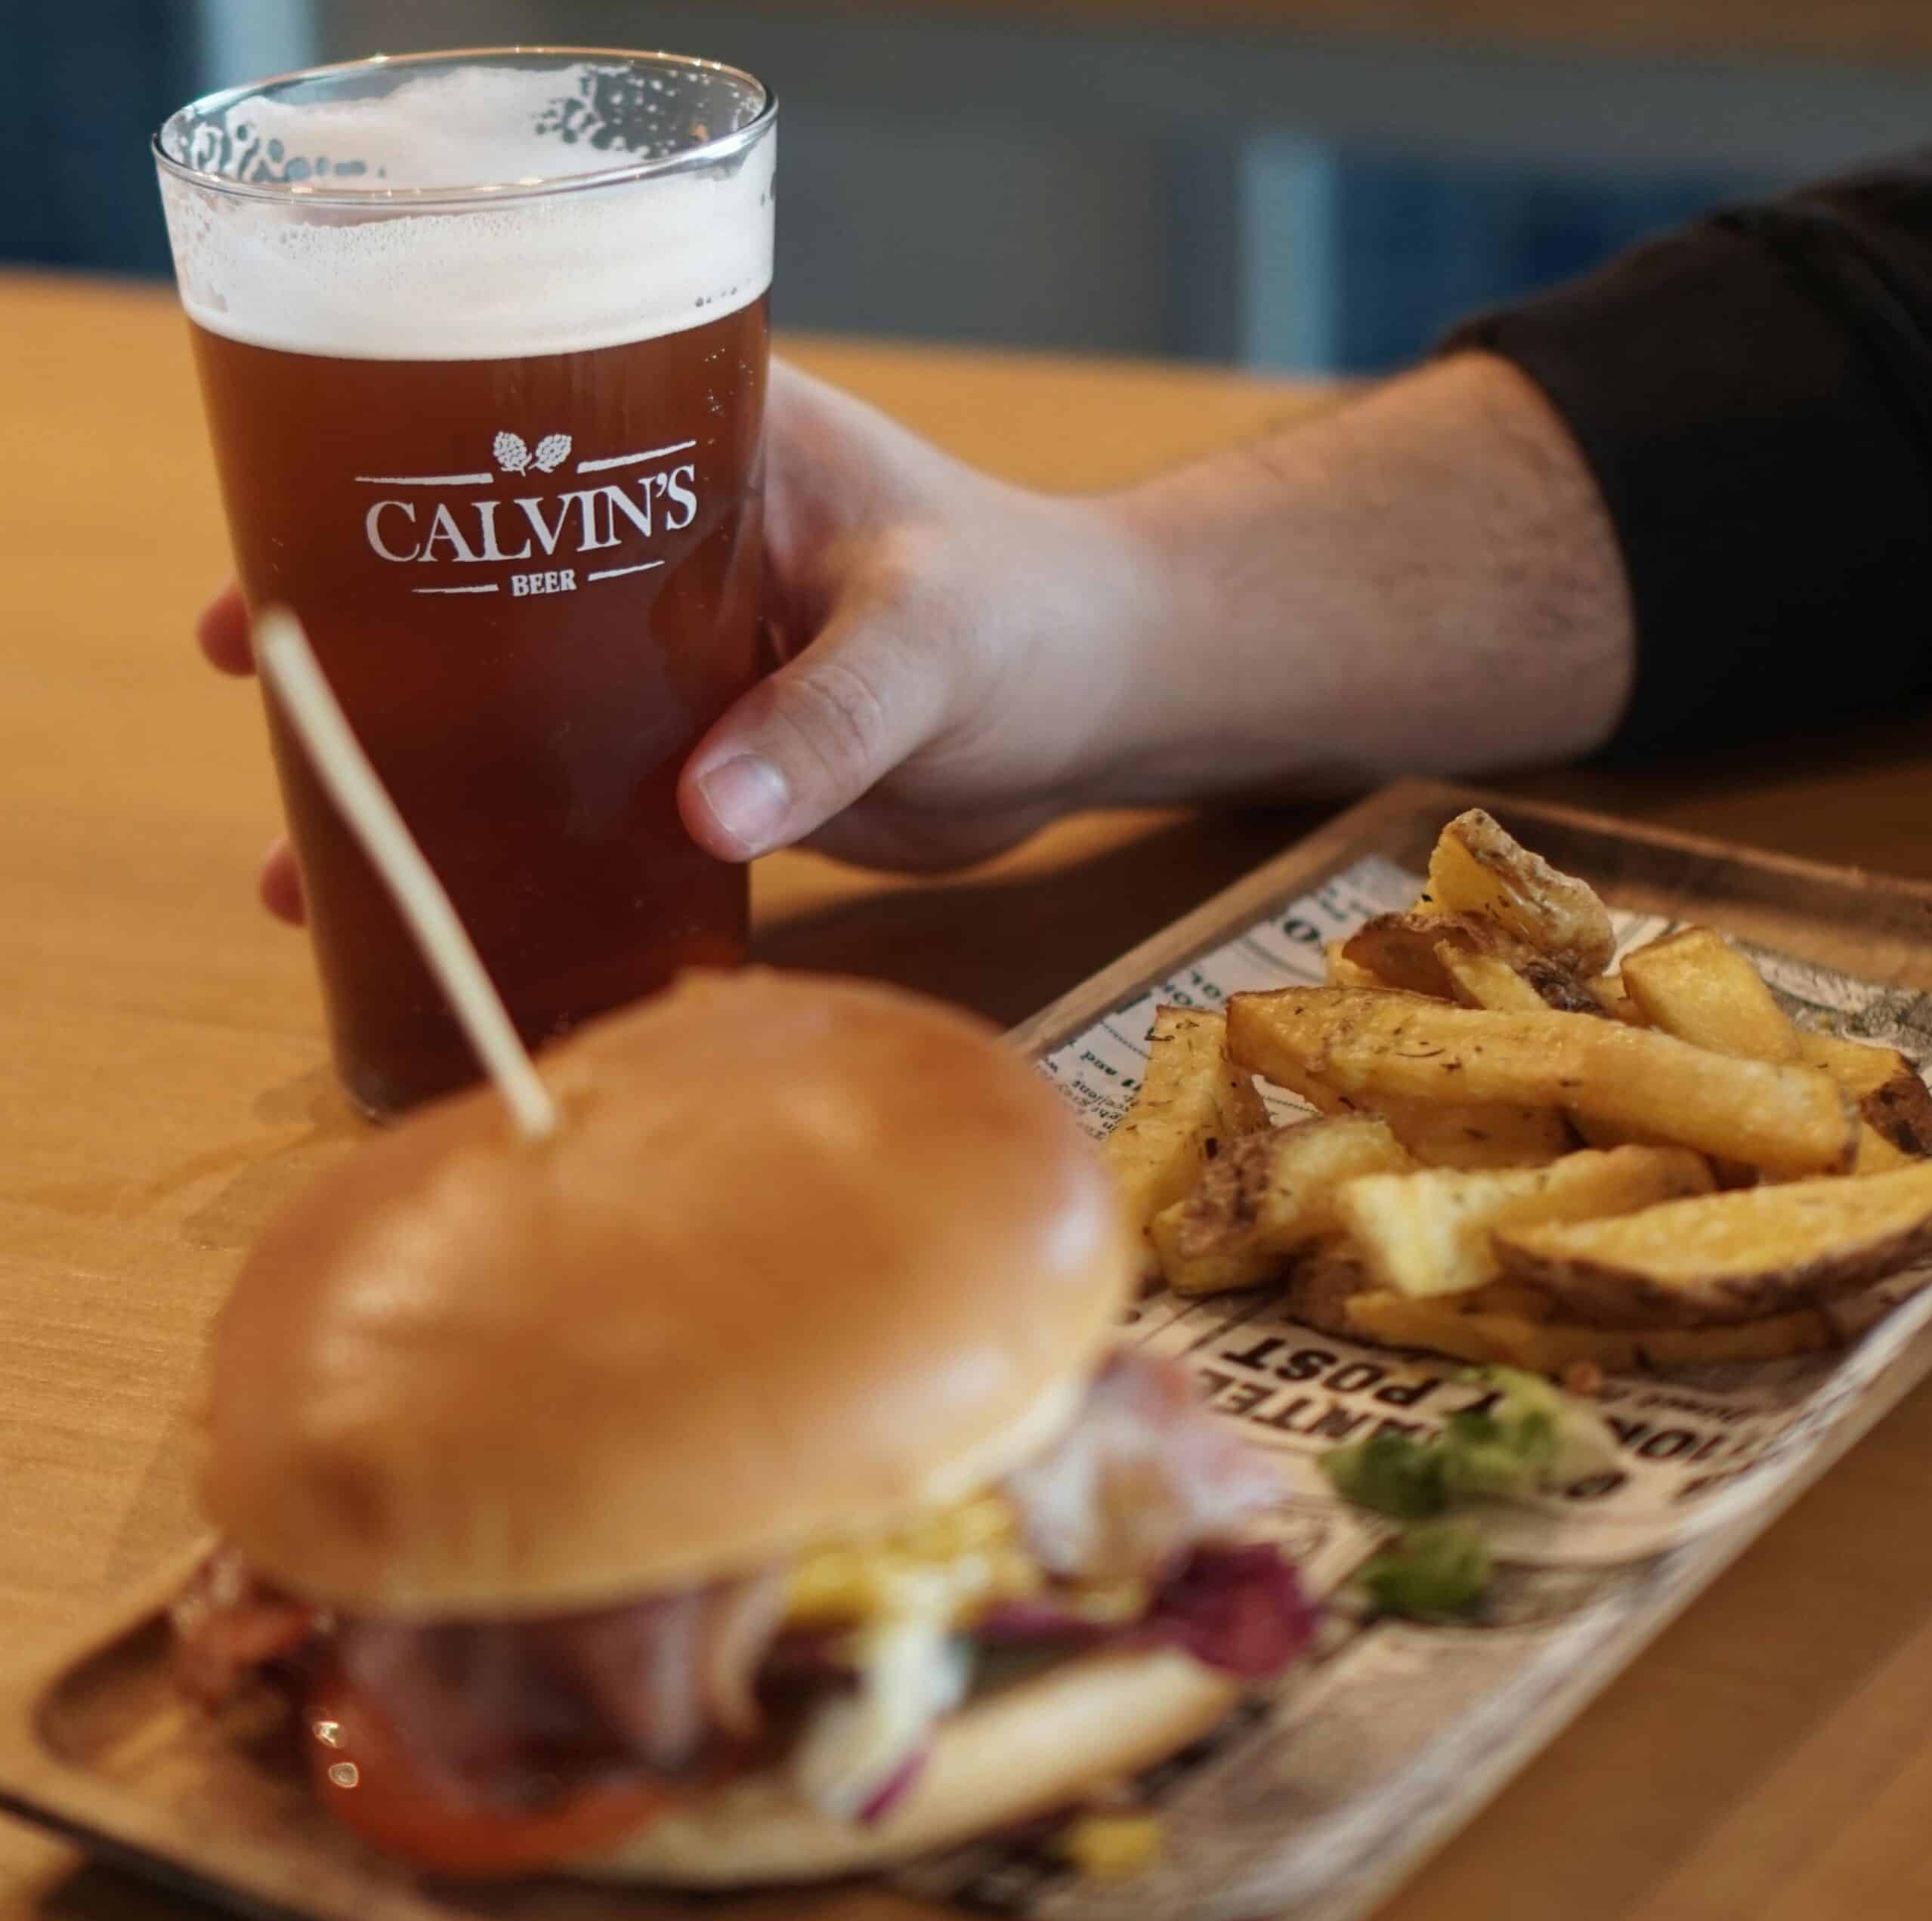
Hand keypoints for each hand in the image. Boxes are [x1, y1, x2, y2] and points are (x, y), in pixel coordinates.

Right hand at [197, 361, 1157, 921]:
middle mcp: (673, 546)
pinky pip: (597, 789)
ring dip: (437, 769)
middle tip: (271, 714)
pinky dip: (532, 838)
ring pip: (528, 704)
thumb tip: (701, 807)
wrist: (1097, 700)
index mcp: (707, 453)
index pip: (511, 444)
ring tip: (320, 857)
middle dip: (377, 653)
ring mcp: (686, 653)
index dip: (380, 503)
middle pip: (484, 586)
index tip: (278, 572)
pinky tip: (459, 902)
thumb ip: (833, 715)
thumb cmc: (1034, 618)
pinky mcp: (717, 748)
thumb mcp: (935, 645)